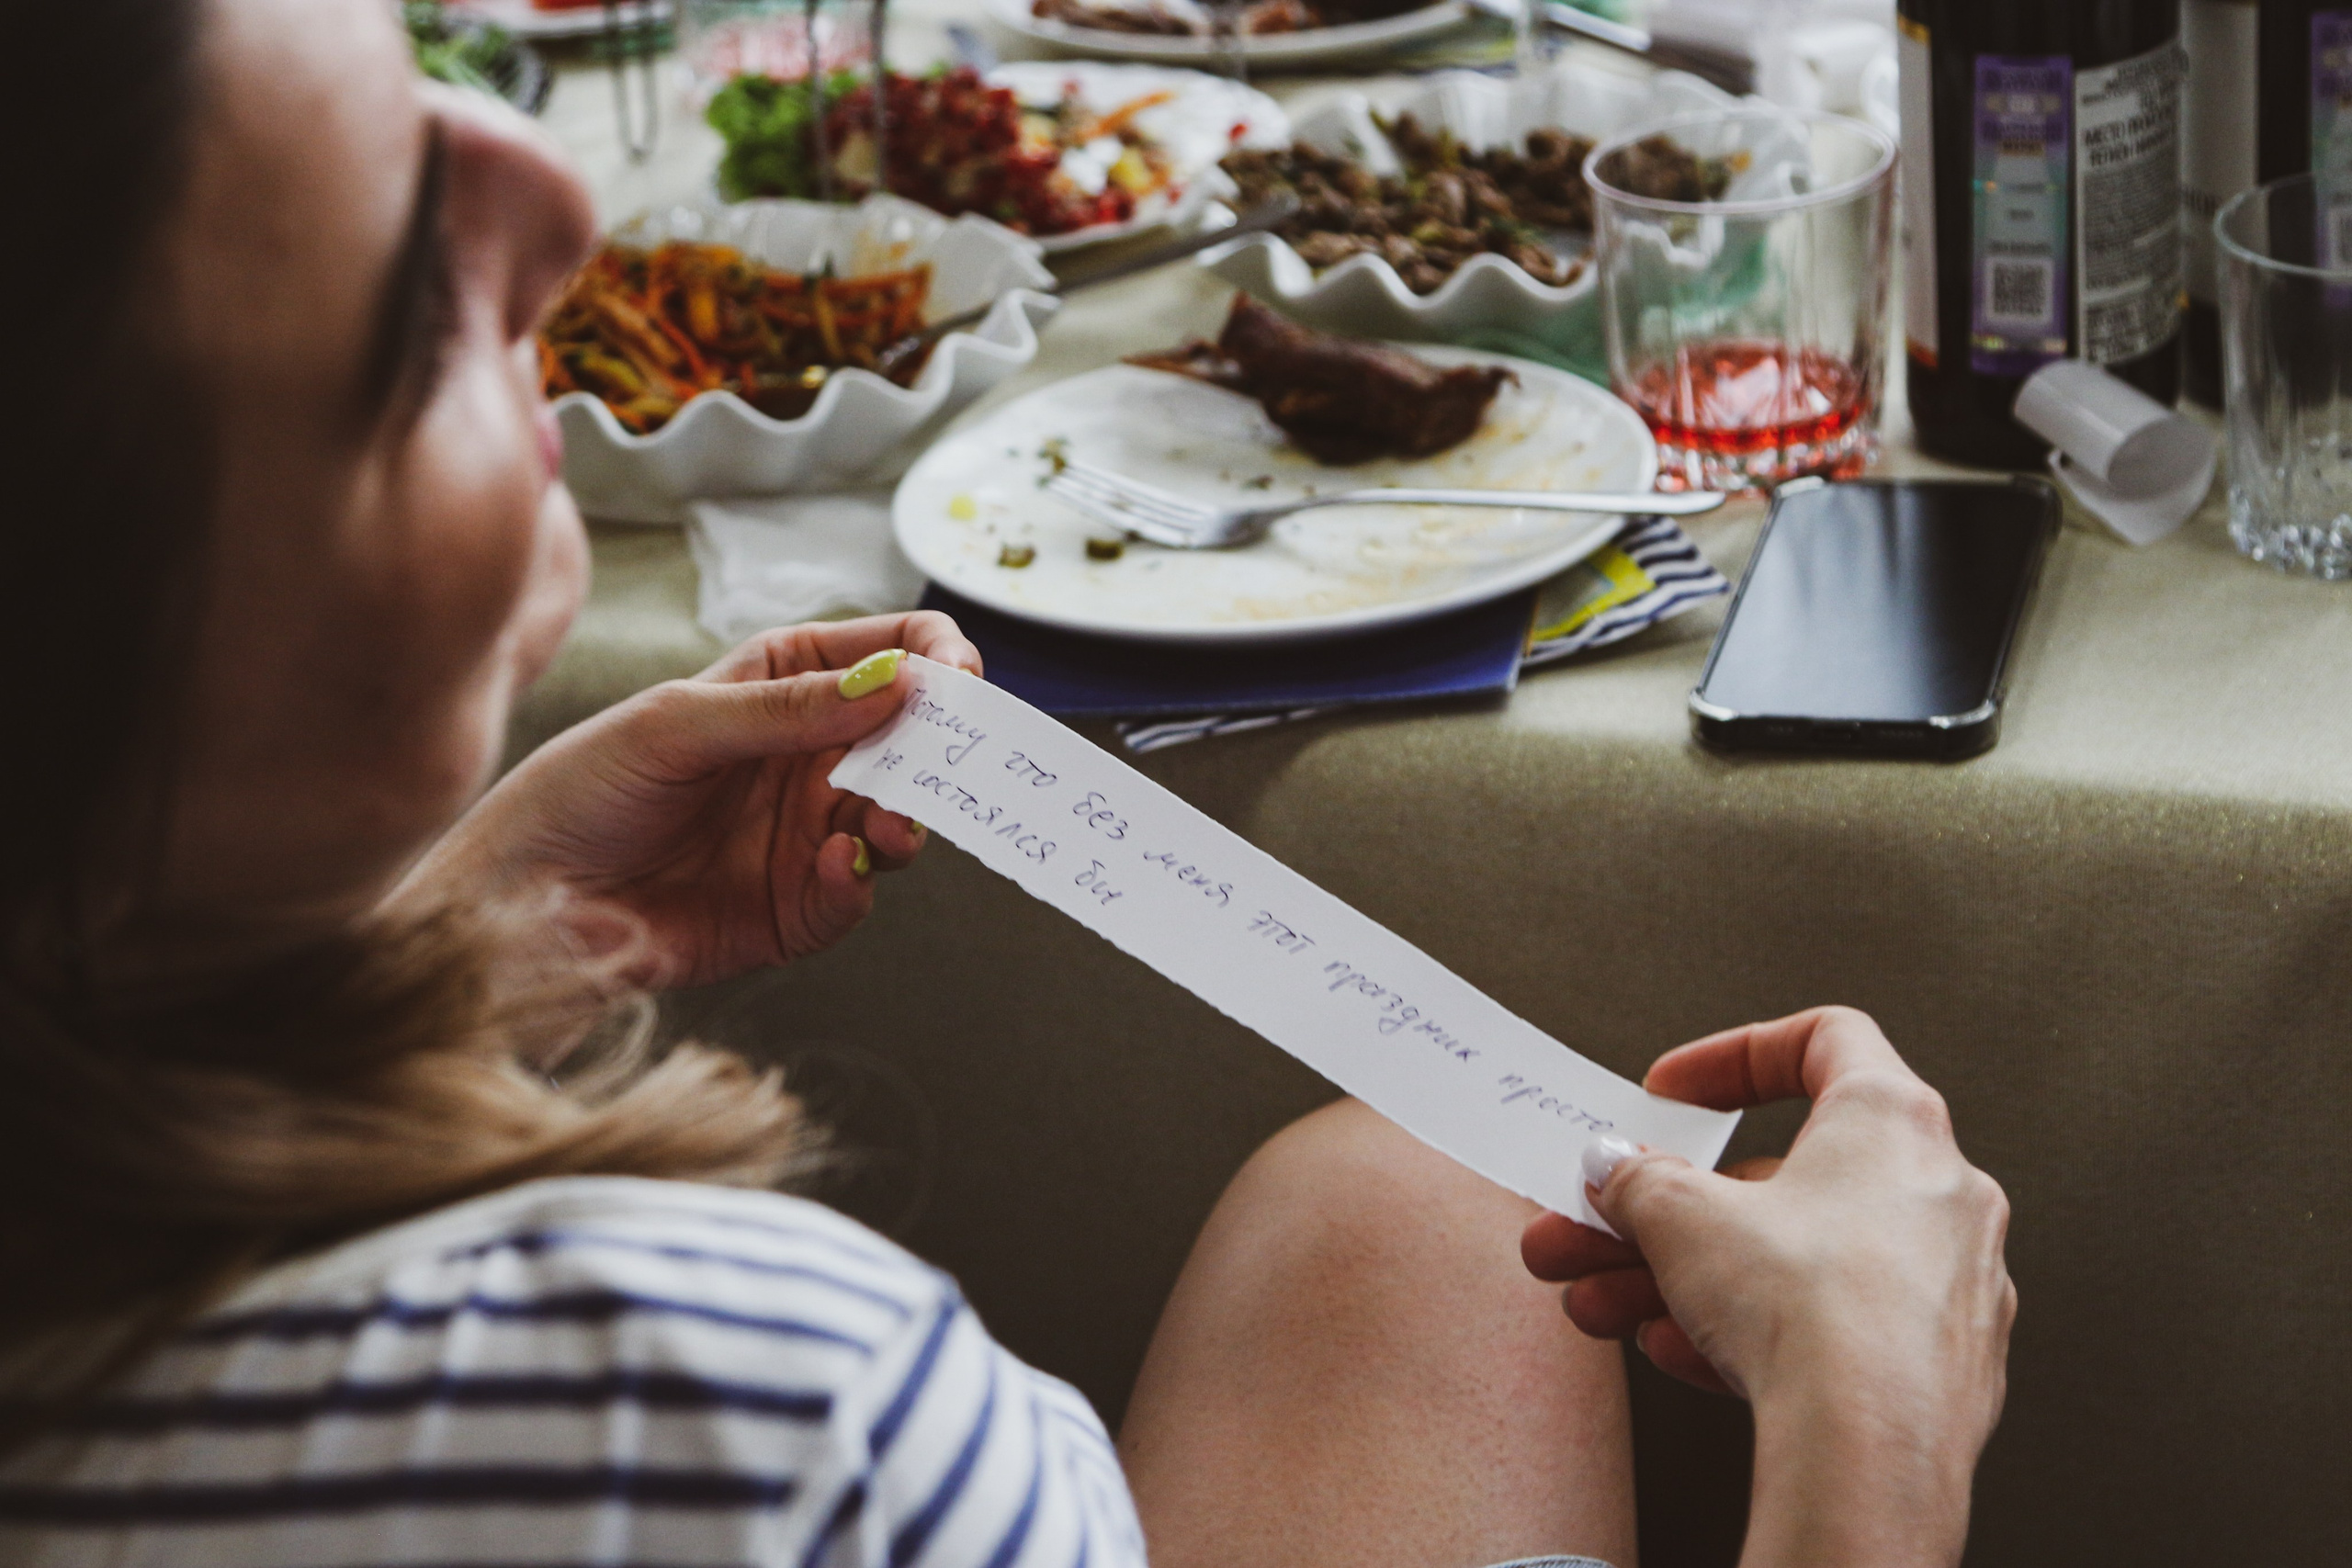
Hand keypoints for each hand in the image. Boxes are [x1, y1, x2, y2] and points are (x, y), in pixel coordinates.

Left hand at [399, 613, 981, 989]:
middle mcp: (808, 754)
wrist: (521, 902)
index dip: (935, 659)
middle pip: (913, 740)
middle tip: (950, 761)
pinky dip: (858, 880)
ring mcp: (807, 831)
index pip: (891, 653)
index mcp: (784, 684)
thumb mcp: (678, 725)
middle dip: (941, 748)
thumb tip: (898, 683)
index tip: (956, 681)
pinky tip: (836, 862)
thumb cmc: (578, 790)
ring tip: (890, 823)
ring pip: (899, 819)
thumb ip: (790, 707)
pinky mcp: (797, 906)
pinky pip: (856, 892)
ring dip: (908, 819)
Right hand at [1523, 1008, 2013, 1567]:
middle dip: (1668, 1207)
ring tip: (1602, 1304)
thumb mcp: (1681, 1216)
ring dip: (1687, 1276)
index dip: (1734, 1057)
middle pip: (1778, 1176)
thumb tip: (1619, 1171)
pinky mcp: (1939, 1364)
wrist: (1869, 1453)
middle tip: (1600, 1224)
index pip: (1823, 1042)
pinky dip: (1752, 1330)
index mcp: (1892, 1120)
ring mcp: (1944, 1283)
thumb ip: (1639, 1179)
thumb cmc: (1811, 1311)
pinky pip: (1827, 1327)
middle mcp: (1937, 1191)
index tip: (1675, 1093)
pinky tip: (1678, 1351)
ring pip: (1792, 1259)